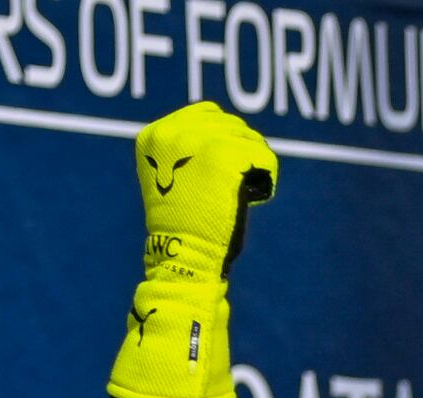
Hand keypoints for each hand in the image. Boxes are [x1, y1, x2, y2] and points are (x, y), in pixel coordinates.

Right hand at [110, 103, 276, 397]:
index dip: (226, 141)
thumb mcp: (176, 179)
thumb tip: (229, 128)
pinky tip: (252, 199)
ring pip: (252, 140)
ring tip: (238, 196)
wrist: (186, 258)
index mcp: (154, 136)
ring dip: (255, 169)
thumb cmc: (187, 229)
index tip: (223, 174)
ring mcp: (199, 140)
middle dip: (242, 156)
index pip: (208, 115)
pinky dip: (267, 180)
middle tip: (231, 191)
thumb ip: (190, 151)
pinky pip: (265, 157)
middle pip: (233, 125)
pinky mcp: (225, 154)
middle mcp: (172, 131)